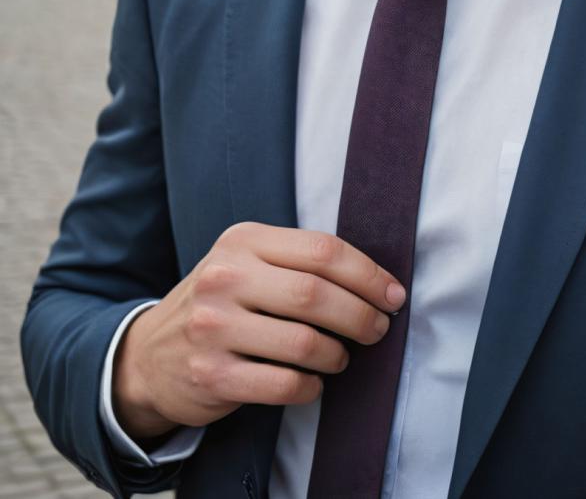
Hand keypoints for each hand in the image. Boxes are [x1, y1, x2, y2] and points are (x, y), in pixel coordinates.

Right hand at [112, 222, 406, 442]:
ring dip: (338, 354)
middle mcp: (225, 278)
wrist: (149, 355)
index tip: (393, 294)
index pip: (322, 250)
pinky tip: (312, 382)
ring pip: (305, 343)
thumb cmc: (220, 303)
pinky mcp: (212, 375)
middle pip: (317, 295)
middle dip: (362, 315)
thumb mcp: (246, 263)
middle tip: (378, 329)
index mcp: (243, 241)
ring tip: (340, 356)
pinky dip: (310, 386)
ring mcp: (214, 327)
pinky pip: (284, 384)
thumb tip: (375, 281)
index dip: (368, 274)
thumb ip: (297, 261)